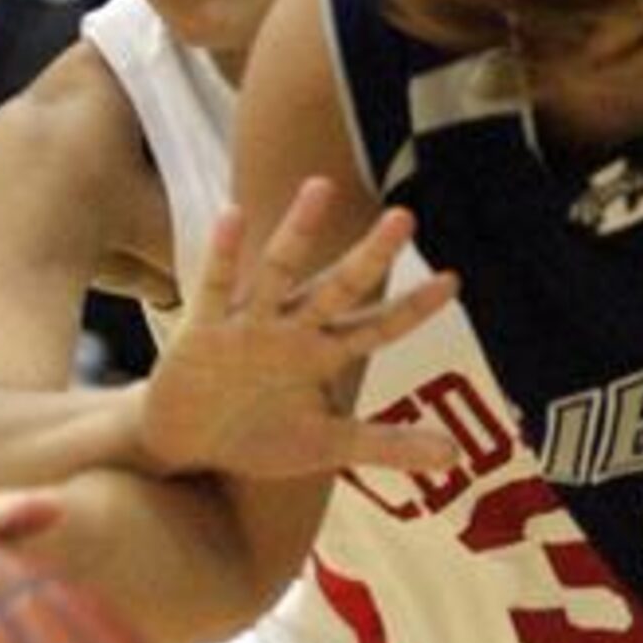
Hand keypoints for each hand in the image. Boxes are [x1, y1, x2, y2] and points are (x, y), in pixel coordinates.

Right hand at [141, 177, 460, 478]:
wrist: (187, 445)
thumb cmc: (259, 435)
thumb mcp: (327, 446)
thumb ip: (388, 444)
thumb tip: (456, 455)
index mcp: (323, 353)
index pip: (378, 326)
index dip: (413, 307)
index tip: (453, 281)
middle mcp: (292, 329)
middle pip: (339, 287)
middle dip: (370, 256)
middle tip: (404, 218)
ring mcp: (248, 325)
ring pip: (278, 271)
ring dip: (298, 230)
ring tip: (320, 186)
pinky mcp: (202, 331)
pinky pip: (214, 286)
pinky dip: (222, 253)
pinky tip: (234, 216)